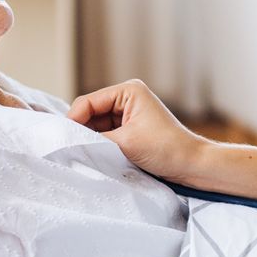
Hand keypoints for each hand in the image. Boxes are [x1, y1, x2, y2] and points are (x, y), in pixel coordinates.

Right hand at [67, 80, 205, 181]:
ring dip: (90, 138)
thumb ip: (95, 139)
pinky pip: (106, 134)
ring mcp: (129, 114)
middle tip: (69, 147)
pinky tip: (93, 155)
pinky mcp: (130, 130)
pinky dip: (100, 144)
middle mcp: (127, 98)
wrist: (192, 165)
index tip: (63, 138)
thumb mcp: (125, 143)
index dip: (74, 119)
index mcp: (128, 91)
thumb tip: (71, 140)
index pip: (89, 102)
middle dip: (81, 129)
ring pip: (97, 125)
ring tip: (81, 153)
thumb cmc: (166, 149)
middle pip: (91, 112)